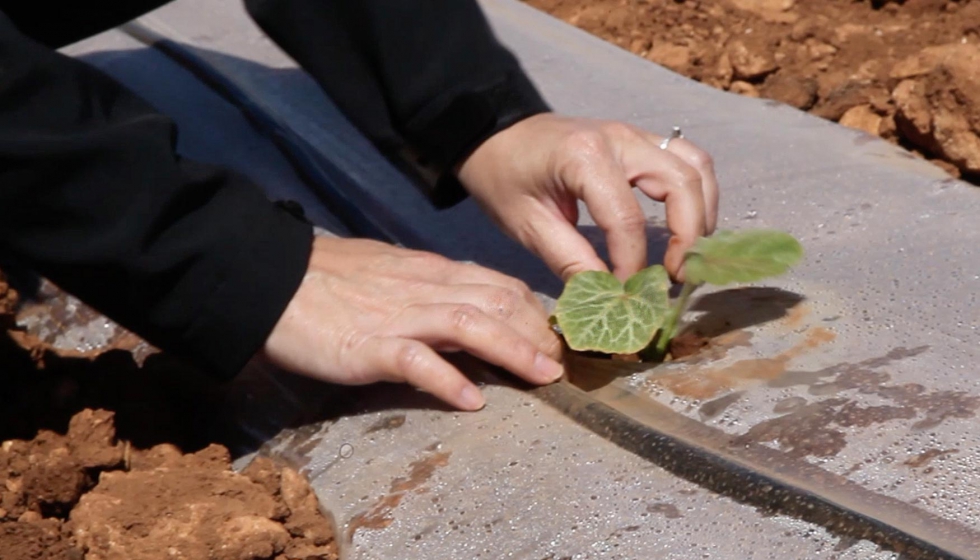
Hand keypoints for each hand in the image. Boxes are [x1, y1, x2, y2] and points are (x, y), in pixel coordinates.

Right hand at [261, 236, 563, 410]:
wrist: (268, 277)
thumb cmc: (326, 278)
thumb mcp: (389, 271)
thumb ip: (430, 287)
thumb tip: (467, 305)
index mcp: (429, 270)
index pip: (497, 283)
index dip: (533, 311)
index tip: (556, 337)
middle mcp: (423, 288)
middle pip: (496, 300)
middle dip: (537, 331)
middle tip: (562, 363)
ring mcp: (396, 315)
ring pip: (470, 323)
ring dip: (513, 350)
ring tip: (543, 376)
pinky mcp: (367, 344)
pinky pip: (415, 360)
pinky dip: (447, 379)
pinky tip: (471, 399)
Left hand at [458, 113, 718, 281]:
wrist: (492, 134)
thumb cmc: (503, 176)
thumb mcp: (527, 225)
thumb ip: (570, 260)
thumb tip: (608, 296)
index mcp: (585, 157)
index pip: (627, 219)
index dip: (633, 263)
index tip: (627, 293)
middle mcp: (620, 138)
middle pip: (682, 183)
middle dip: (689, 236)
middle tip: (677, 277)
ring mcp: (634, 134)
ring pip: (695, 165)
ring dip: (702, 212)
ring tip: (688, 255)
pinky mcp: (638, 140)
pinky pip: (685, 159)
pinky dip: (695, 193)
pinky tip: (685, 226)